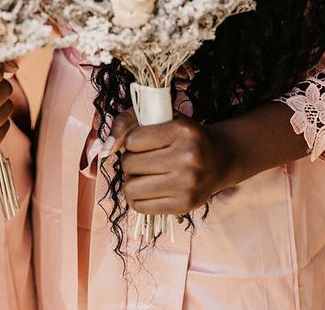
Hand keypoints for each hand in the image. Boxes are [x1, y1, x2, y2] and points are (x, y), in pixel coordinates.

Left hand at [106, 110, 231, 215]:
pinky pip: (141, 207)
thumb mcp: (158, 116)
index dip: (131, 141)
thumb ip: (125, 123)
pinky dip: (138, 198)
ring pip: (131, 188)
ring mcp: (187, 184)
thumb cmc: (181, 135)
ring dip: (131, 181)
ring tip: (144, 174)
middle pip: (129, 165)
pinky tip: (149, 188)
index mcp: (182, 130)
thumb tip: (106, 148)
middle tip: (144, 159)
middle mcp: (188, 158)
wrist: (218, 159)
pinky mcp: (185, 206)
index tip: (143, 141)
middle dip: (130, 161)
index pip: (132, 141)